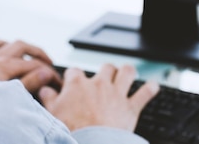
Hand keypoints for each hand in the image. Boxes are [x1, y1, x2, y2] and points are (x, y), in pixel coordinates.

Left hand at [0, 38, 61, 93]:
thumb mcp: (8, 97)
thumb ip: (28, 84)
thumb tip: (46, 73)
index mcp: (4, 65)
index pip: (33, 64)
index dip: (48, 72)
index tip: (56, 81)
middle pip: (20, 45)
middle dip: (36, 52)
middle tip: (47, 62)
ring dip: (11, 46)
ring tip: (20, 55)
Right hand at [39, 64, 159, 131]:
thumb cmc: (71, 130)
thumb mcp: (52, 113)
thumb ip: (48, 98)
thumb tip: (44, 90)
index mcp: (78, 84)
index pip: (75, 71)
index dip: (74, 76)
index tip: (73, 81)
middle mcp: (99, 84)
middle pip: (105, 67)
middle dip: (106, 71)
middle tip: (104, 77)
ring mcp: (116, 94)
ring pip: (127, 72)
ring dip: (128, 72)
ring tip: (127, 73)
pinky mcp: (130, 108)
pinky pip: (145, 94)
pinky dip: (150, 89)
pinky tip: (154, 86)